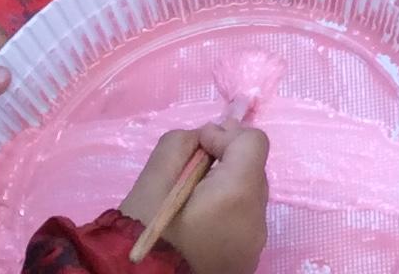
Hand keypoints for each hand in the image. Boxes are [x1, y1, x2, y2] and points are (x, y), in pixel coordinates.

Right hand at [121, 121, 271, 273]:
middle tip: (191, 171)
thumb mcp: (151, 180)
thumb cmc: (142, 235)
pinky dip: (227, 213)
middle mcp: (256, 221)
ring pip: (250, 196)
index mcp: (237, 196)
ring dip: (227, 187)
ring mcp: (255, 246)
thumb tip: (207, 136)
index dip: (225, 136)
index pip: (254, 143)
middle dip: (226, 161)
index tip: (198, 148)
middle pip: (253, 170)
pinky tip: (199, 224)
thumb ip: (181, 144)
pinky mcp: (247, 261)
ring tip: (192, 200)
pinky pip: (245, 222)